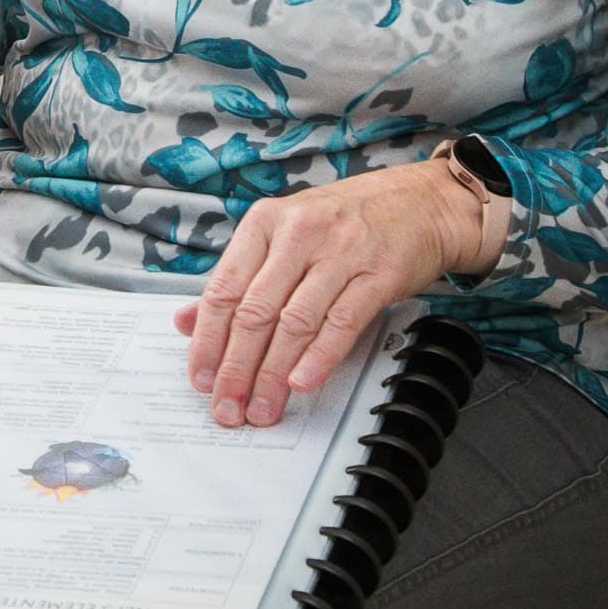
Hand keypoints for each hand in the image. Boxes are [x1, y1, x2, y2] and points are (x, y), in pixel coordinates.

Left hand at [174, 160, 487, 426]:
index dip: (207, 341)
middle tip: (227, 405)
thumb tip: (186, 321)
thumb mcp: (282, 235)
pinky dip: (318, 358)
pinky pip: (341, 323)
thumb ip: (236, 278)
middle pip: (254, 312)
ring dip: (273, 374)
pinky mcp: (378, 274)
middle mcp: (297, 234)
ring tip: (262, 406)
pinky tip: (301, 383)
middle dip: (236, 368)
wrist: (421, 202)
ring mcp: (339, 253)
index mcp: (264, 223)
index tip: (201, 378)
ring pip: (294, 322)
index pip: (223, 290)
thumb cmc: (346, 220)